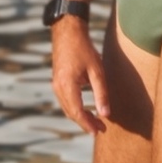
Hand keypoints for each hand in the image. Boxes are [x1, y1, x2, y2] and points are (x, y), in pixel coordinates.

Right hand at [51, 17, 109, 134]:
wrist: (68, 31)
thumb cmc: (84, 49)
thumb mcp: (96, 70)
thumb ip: (101, 93)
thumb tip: (106, 114)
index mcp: (67, 86)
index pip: (77, 113)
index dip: (88, 124)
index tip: (99, 132)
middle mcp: (58, 88)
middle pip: (71, 113)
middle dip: (85, 122)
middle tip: (101, 129)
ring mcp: (55, 84)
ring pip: (67, 108)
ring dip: (80, 116)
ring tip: (96, 121)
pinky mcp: (57, 81)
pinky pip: (65, 100)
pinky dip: (75, 107)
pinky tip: (86, 108)